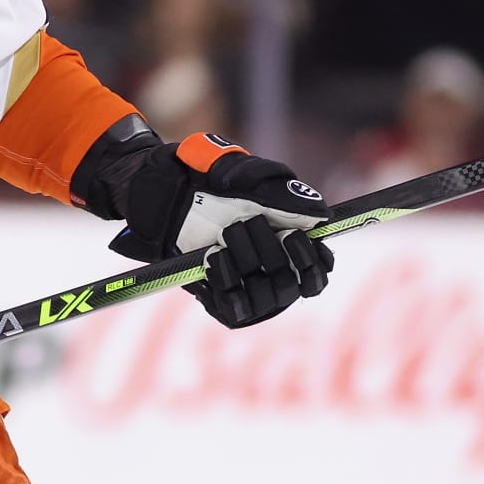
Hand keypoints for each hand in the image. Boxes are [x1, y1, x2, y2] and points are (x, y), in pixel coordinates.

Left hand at [107, 132, 334, 327]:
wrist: (162, 194)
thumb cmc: (209, 180)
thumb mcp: (245, 173)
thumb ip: (283, 190)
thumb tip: (320, 214)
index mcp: (290, 244)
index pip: (319, 270)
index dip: (312, 259)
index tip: (292, 235)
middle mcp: (274, 272)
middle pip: (294, 283)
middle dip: (271, 250)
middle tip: (246, 223)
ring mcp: (249, 291)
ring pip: (269, 296)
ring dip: (248, 261)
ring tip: (225, 235)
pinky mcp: (223, 303)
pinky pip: (237, 309)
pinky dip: (227, 281)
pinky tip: (212, 257)